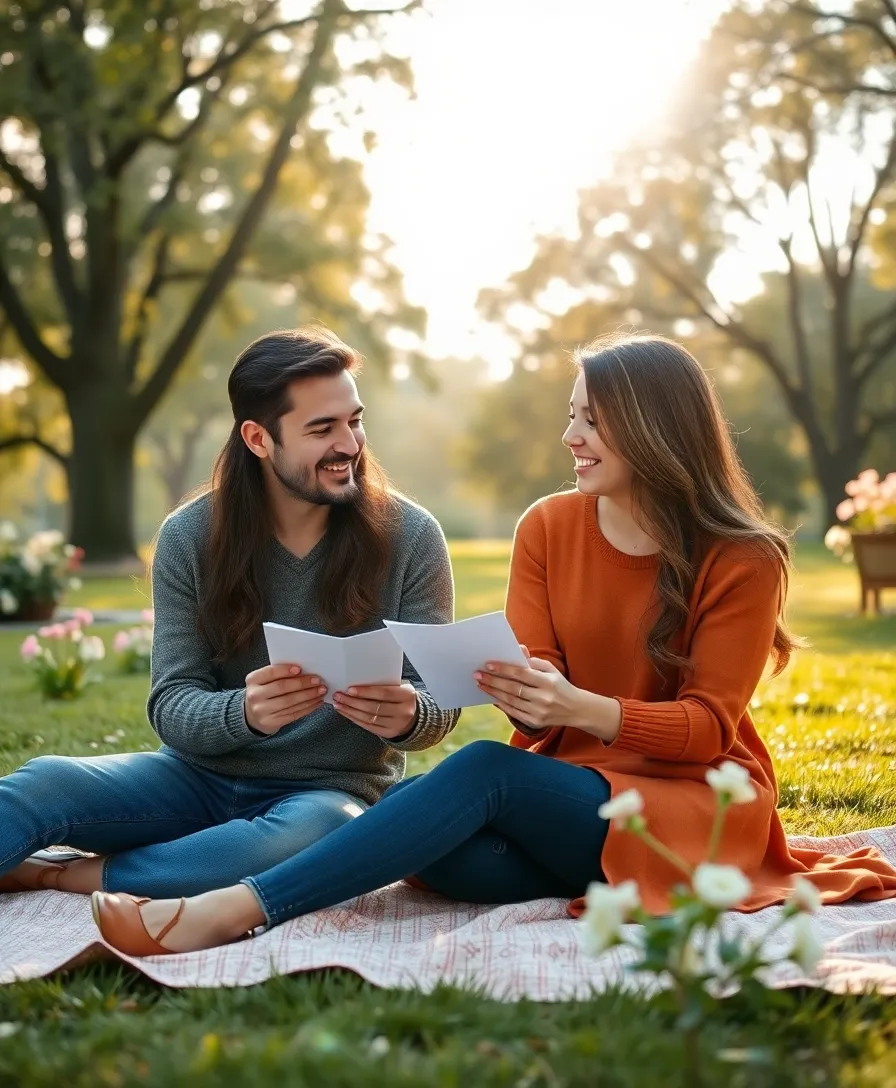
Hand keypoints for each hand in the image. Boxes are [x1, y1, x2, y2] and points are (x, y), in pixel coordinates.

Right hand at [244, 663, 326, 734]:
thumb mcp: (263, 681)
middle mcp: (255, 695)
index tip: (300, 669)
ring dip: (309, 696)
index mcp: (253, 680)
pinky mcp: (272, 722)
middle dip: (303, 683)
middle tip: (318, 680)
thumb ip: (278, 675)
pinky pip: (293, 714)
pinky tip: (317, 702)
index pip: (270, 673)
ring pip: (290, 702)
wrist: (252, 715)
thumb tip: (305, 670)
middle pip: (282, 688)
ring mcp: (263, 711)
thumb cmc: (263, 692)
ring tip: (321, 691)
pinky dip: (308, 707)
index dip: (285, 670)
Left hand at [333, 681, 417, 739]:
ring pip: (369, 718)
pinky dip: (355, 719)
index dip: (365, 692)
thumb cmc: (402, 697)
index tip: (349, 689)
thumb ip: (384, 685)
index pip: (383, 693)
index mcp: (407, 696)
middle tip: (339, 696)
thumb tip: (358, 682)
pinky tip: (346, 712)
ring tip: (339, 704)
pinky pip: (368, 726)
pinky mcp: (389, 733)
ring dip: (350, 711)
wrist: (415, 716)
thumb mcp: (400, 688)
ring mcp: (396, 725)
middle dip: (353, 701)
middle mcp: (403, 712)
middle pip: (373, 707)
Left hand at [475, 647, 594, 731]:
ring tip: (481, 685)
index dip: (503, 669)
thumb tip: (517, 650)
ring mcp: (538, 712)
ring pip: (510, 701)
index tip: (488, 665)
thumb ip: (534, 661)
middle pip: (513, 689)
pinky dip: (501, 705)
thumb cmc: (561, 686)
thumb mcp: (552, 670)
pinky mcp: (535, 722)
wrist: (577, 710)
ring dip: (493, 692)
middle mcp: (543, 698)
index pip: (521, 674)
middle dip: (493, 681)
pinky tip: (492, 697)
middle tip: (477, 675)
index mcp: (548, 682)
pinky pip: (513, 712)